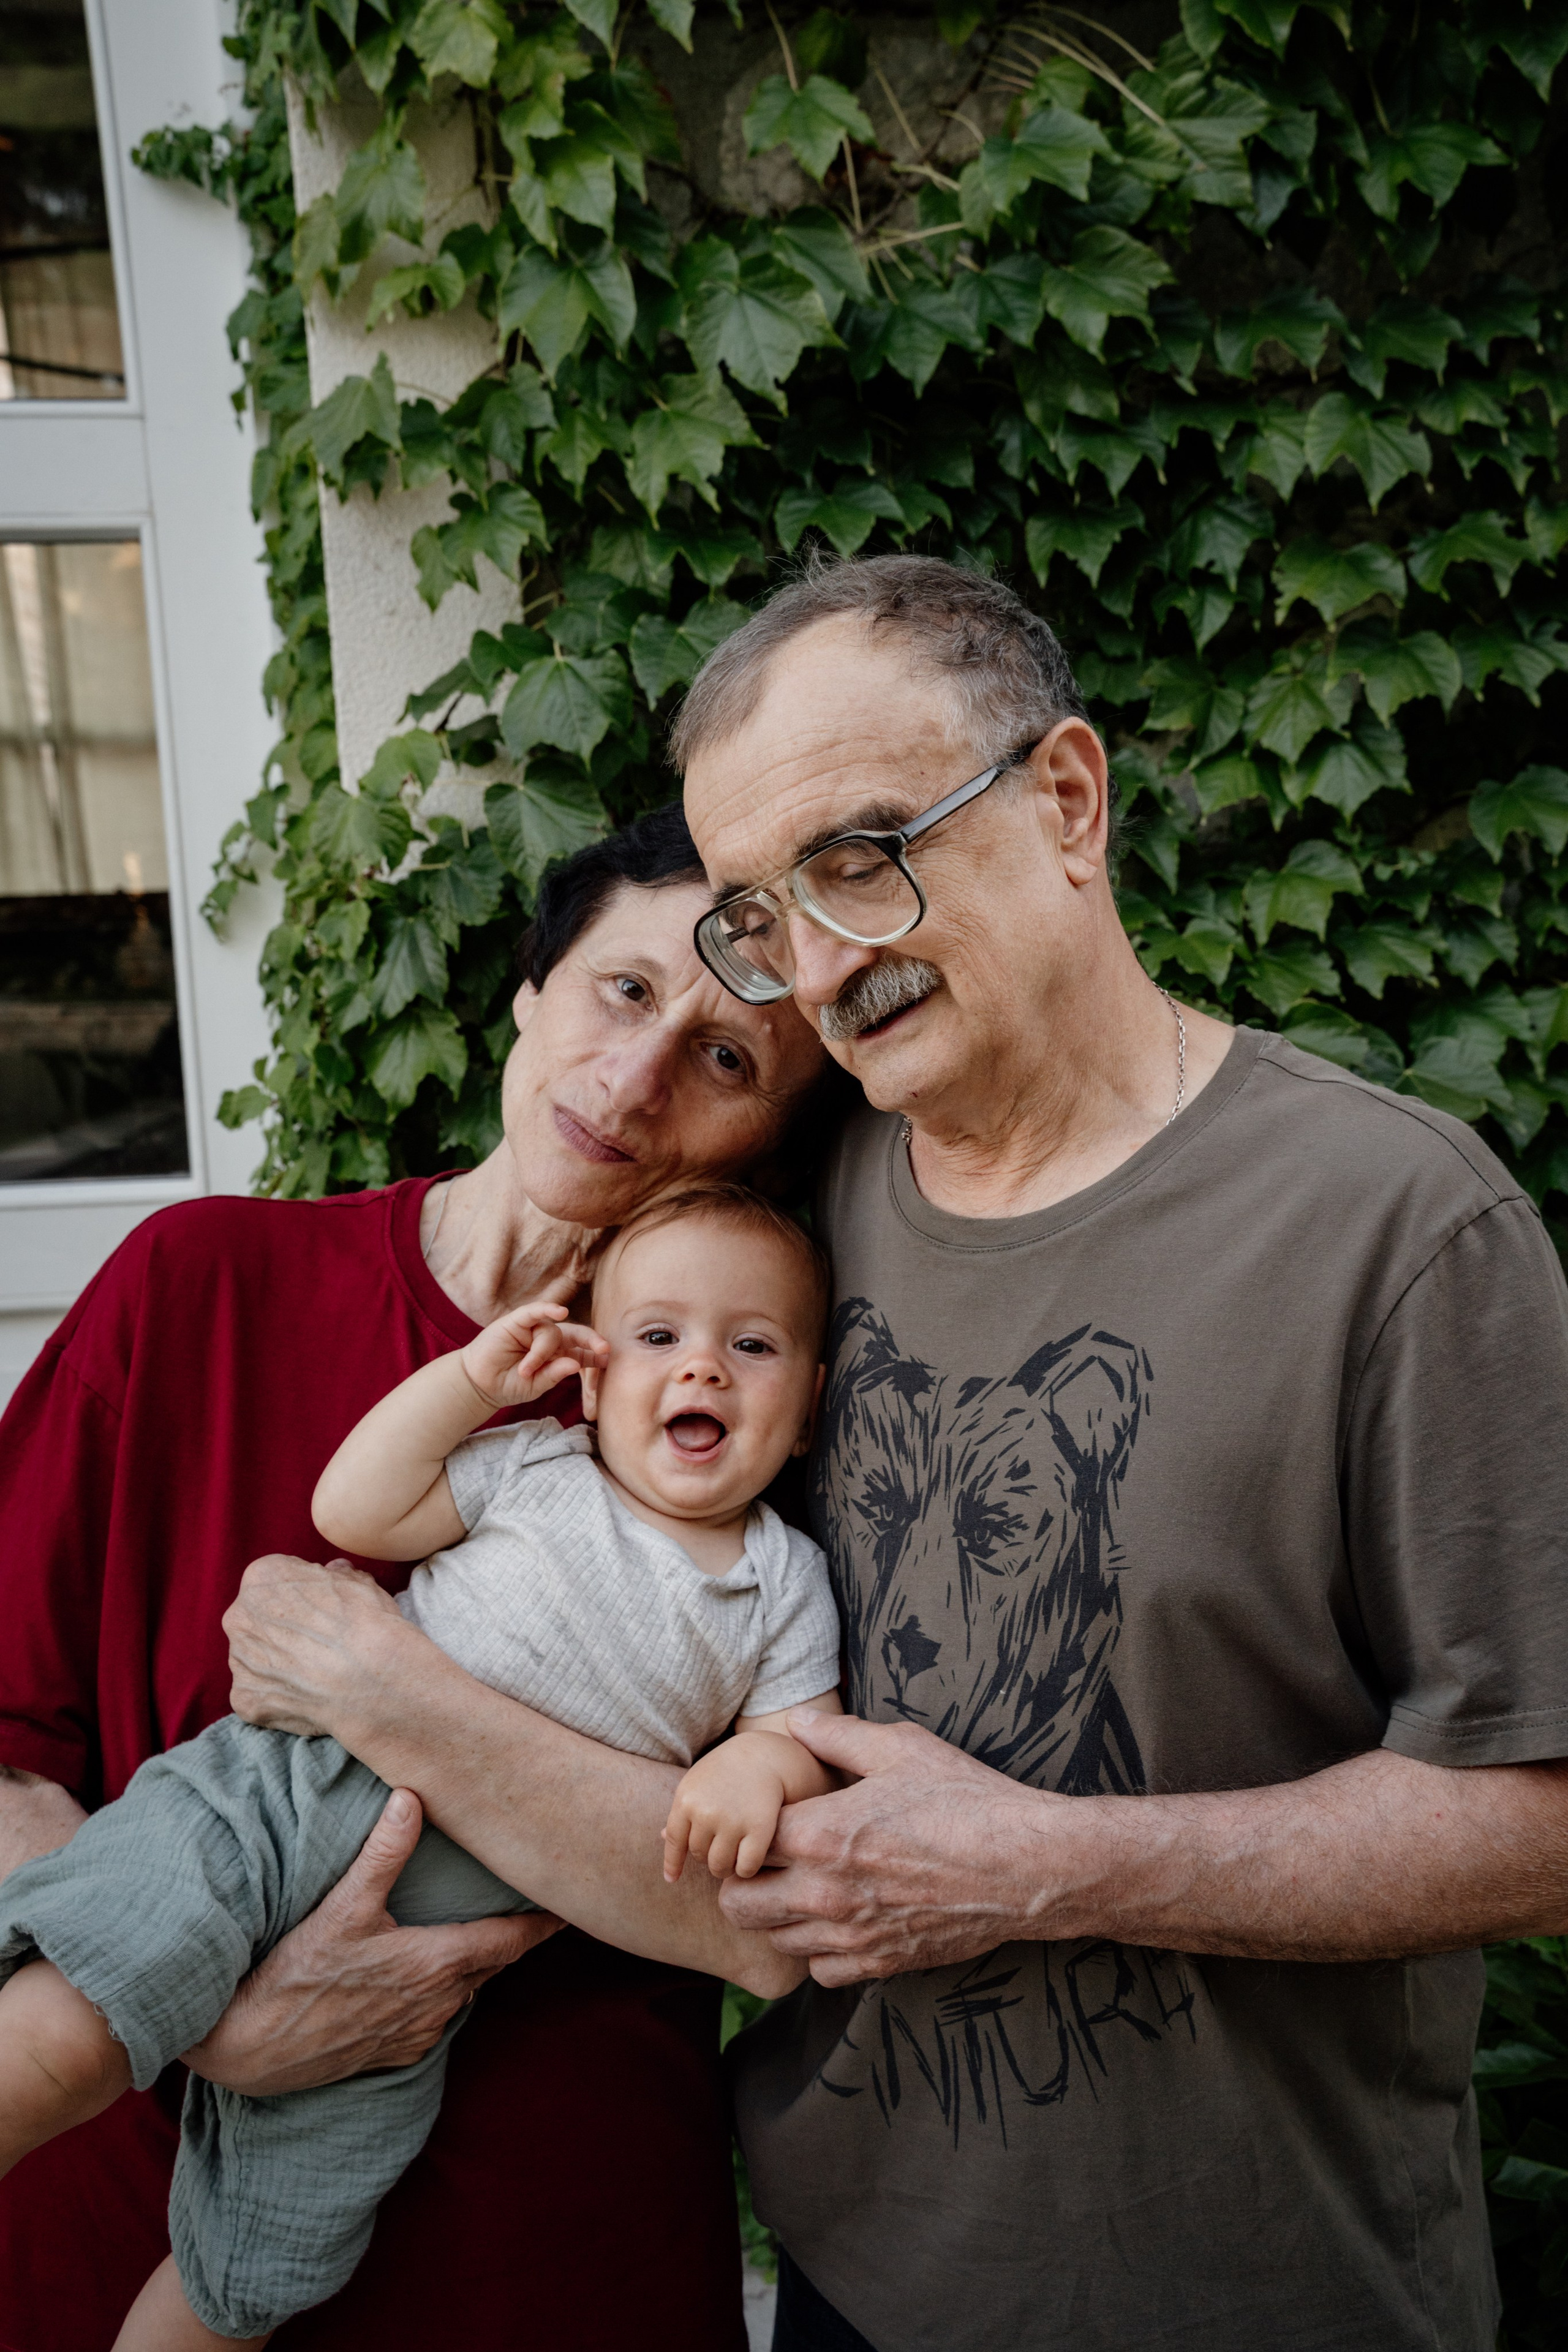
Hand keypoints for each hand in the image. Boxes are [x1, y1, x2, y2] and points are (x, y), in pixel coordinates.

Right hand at [183, 1788, 559, 2094]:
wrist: (251, 2048)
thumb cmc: (297, 1974)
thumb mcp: (343, 1906)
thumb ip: (384, 1852)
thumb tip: (411, 1796)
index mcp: (437, 1963)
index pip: (511, 1939)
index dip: (543, 1923)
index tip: (572, 1907)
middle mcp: (439, 2003)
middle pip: (493, 1964)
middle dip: (514, 1939)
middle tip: (534, 1909)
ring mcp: (419, 2033)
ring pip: (465, 1992)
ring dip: (476, 1966)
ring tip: (487, 1936)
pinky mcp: (396, 2054)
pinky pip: (437, 2019)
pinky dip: (445, 1995)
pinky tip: (432, 1977)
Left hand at [225, 1552, 408, 1737]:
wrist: (374, 1677)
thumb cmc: (367, 1622)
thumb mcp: (357, 1582)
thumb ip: (335, 1574)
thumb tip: (335, 1573)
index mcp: (262, 1577)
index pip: (275, 1581)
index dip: (301, 1595)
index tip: (320, 1608)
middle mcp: (239, 1616)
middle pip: (257, 1619)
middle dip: (281, 1628)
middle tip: (316, 1641)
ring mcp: (238, 1661)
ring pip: (253, 1658)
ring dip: (276, 1662)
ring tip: (313, 1672)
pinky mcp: (244, 1699)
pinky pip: (256, 1694)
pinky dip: (276, 1696)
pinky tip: (304, 1695)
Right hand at [460, 1300, 607, 1412]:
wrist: (480, 1384)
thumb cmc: (509, 1385)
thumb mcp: (536, 1385)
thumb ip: (554, 1374)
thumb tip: (575, 1364)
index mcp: (559, 1356)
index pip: (582, 1352)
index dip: (595, 1356)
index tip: (607, 1360)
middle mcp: (550, 1340)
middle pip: (578, 1334)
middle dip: (592, 1341)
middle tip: (603, 1350)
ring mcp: (534, 1329)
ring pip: (552, 1333)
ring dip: (541, 1354)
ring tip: (525, 1371)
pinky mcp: (517, 1321)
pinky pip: (535, 1311)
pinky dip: (547, 1308)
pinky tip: (559, 1310)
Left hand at [664, 1736, 789, 1882]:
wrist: (763, 1755)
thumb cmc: (725, 1771)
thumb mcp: (697, 1783)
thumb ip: (683, 1810)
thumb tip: (662, 1837)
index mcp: (686, 1799)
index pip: (674, 1841)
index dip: (673, 1863)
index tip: (671, 1879)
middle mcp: (706, 1812)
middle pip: (699, 1855)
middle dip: (707, 1857)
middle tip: (720, 1848)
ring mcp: (732, 1821)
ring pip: (720, 1866)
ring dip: (725, 1868)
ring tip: (731, 1858)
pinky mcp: (759, 1829)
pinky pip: (746, 1867)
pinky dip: (745, 1870)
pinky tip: (748, 1860)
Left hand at [717, 1712, 1056, 1986]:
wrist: (1026, 1864)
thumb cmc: (965, 1799)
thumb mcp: (902, 1749)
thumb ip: (839, 1735)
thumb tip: (795, 1721)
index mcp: (823, 1833)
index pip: (744, 1842)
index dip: (749, 1828)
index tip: (767, 1820)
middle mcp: (826, 1892)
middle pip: (739, 1905)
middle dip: (745, 1881)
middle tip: (772, 1860)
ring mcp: (851, 1935)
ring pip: (775, 1941)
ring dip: (780, 1917)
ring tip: (806, 1887)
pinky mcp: (879, 1963)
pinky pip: (820, 1972)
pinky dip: (820, 1951)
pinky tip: (841, 1920)